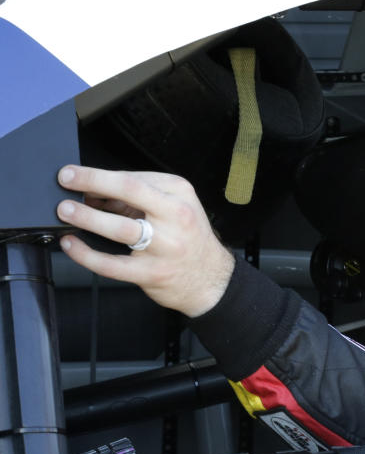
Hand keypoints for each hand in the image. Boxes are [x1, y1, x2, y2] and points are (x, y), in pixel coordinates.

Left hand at [56, 165, 234, 317]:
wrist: (211, 278)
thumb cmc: (189, 240)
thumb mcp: (175, 209)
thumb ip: (140, 199)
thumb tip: (95, 191)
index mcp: (180, 195)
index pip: (135, 178)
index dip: (100, 175)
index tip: (75, 174)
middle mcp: (176, 217)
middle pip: (130, 191)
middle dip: (93, 181)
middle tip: (66, 179)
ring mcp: (166, 246)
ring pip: (121, 228)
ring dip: (87, 217)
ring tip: (65, 211)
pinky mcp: (153, 272)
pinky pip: (112, 263)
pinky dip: (86, 254)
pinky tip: (72, 245)